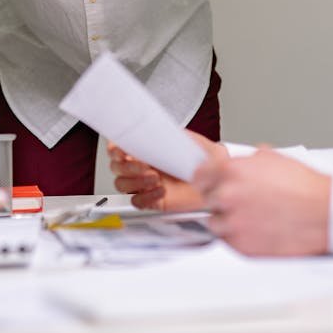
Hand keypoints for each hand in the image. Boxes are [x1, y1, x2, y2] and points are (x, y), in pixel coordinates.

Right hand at [107, 131, 222, 211]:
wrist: (218, 178)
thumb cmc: (203, 158)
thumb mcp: (188, 139)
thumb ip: (169, 134)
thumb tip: (153, 130)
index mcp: (146, 149)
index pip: (118, 148)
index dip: (114, 149)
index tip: (120, 149)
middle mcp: (142, 166)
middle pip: (117, 168)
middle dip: (127, 167)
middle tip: (145, 165)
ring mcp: (145, 184)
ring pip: (122, 184)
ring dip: (135, 181)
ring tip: (155, 178)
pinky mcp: (152, 200)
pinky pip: (137, 201)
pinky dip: (146, 197)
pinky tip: (160, 191)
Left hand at [192, 147, 330, 256]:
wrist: (325, 214)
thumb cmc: (305, 187)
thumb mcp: (272, 158)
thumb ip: (245, 161)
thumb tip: (235, 162)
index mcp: (231, 171)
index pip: (198, 176)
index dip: (207, 180)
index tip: (212, 184)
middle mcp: (228, 196)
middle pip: (206, 199)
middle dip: (220, 199)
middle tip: (241, 201)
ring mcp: (233, 223)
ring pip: (214, 223)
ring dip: (228, 220)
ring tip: (251, 216)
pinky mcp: (242, 246)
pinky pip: (228, 241)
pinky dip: (239, 236)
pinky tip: (257, 228)